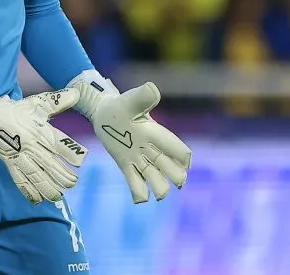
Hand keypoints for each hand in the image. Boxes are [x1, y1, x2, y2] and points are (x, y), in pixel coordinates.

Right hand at [0, 74, 88, 203]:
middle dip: (62, 175)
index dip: (71, 152)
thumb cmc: (19, 110)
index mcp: (41, 130)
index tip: (81, 161)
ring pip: (35, 174)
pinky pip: (19, 179)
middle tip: (73, 183)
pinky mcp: (9, 162)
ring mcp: (20, 155)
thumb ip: (59, 100)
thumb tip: (78, 93)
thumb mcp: (39, 103)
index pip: (59, 143)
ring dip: (47, 186)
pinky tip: (36, 199)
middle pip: (49, 163)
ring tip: (58, 196)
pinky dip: (27, 190)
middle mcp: (32, 145)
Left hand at [72, 75, 191, 202]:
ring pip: (156, 178)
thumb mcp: (130, 100)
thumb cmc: (120, 105)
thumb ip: (142, 97)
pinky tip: (140, 198)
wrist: (104, 112)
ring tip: (158, 195)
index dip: (183, 157)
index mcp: (156, 134)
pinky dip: (140, 193)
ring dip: (161, 189)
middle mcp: (151, 149)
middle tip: (176, 182)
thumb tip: (152, 90)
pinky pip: (136, 183)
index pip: (177, 149)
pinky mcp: (126, 165)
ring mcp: (139, 159)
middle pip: (171, 168)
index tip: (184, 163)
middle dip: (176, 177)